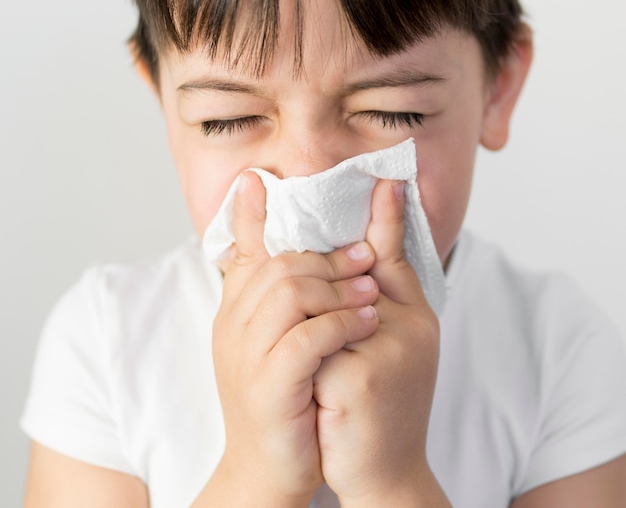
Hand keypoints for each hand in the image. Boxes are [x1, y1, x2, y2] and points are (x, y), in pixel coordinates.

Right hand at [208, 172, 380, 506]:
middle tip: (366, 254)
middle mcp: (233, 326)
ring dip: (339, 287)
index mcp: (236, 312)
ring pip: (291, 291)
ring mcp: (246, 354)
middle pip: (278, 264)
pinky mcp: (268, 384)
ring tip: (372, 291)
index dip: (248, 214)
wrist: (268, 469)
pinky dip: (342, 324)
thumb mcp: (280, 344)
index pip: (241, 251)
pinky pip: (307, 337)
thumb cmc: (285, 399)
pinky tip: (367, 325)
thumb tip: (309, 264)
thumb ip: (287, 302)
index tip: (258, 179)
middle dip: (327, 256)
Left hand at [313, 179, 448, 506]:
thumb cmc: (379, 405)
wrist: (385, 472)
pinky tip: (315, 387)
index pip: (395, 253)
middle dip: (318, 268)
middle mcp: (410, 326)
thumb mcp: (384, 351)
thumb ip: (373, 304)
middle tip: (301, 264)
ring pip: (325, 309)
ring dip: (306, 322)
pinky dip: (303, 358)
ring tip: (310, 344)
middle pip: (354, 272)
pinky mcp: (361, 379)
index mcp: (415, 316)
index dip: (389, 215)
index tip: (386, 179)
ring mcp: (388, 351)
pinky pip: (313, 345)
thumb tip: (358, 259)